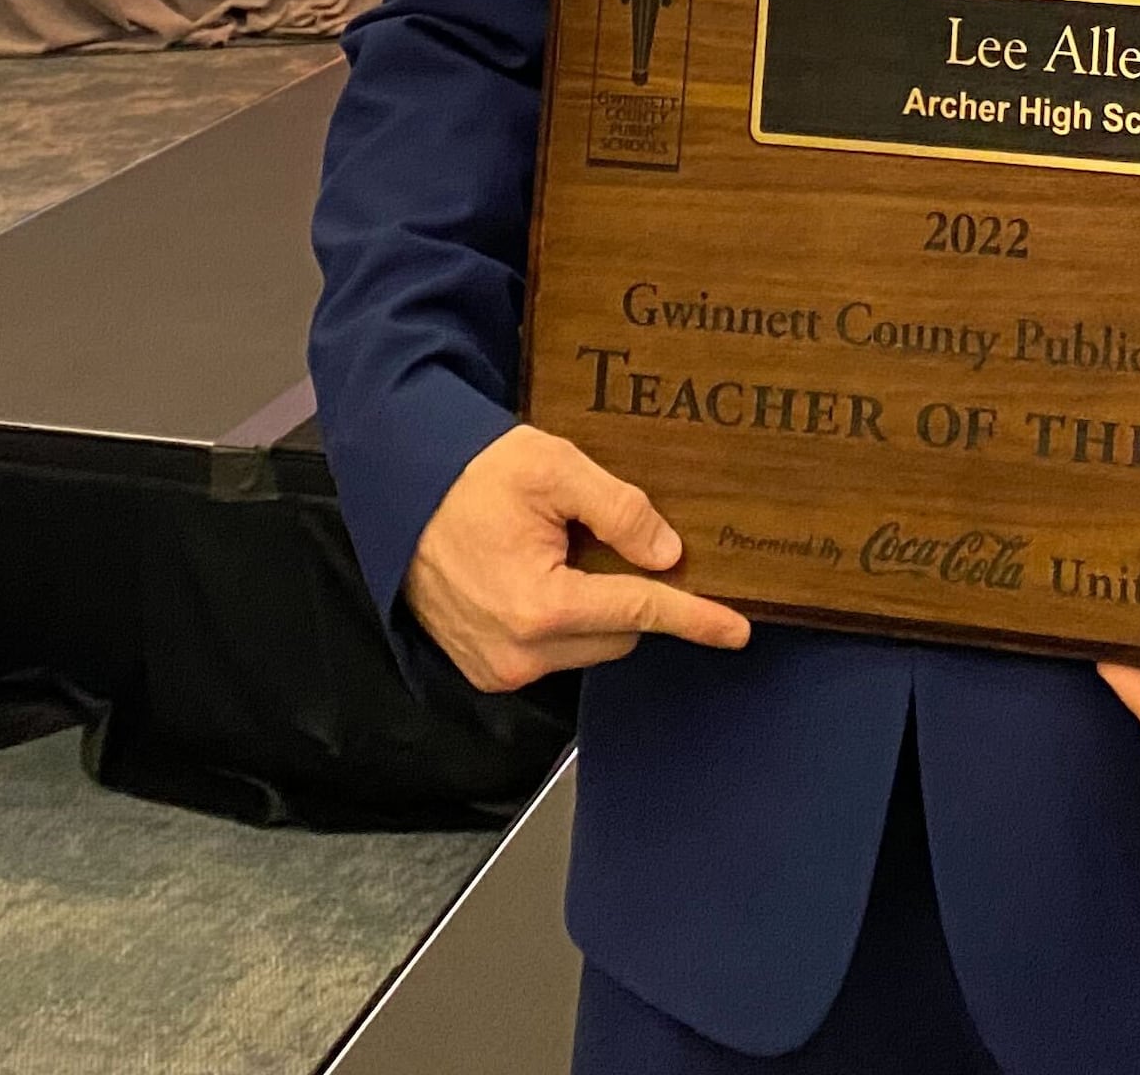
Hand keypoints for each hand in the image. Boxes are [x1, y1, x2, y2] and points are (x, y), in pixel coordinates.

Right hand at [405, 424, 751, 692]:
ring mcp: (498, 668)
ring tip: (561, 553)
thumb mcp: (555, 469)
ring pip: (586, 647)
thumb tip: (668, 554)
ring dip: (593, 609)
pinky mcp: (484, 669)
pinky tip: (540, 576)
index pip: (639, 612)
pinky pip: (551, 653)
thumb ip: (619, 510)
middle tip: (608, 541)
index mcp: (541, 607)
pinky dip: (561, 621)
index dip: (693, 616)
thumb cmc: (474, 474)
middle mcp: (520, 653)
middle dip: (630, 595)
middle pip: (617, 635)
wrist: (402, 490)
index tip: (736, 629)